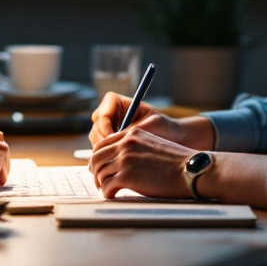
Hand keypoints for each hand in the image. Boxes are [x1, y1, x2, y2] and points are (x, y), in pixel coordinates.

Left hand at [87, 127, 193, 199]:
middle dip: (95, 171)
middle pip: (96, 157)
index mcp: (132, 134)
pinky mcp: (127, 176)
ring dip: (101, 183)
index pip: (102, 143)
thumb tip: (119, 162)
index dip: (97, 157)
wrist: (191, 170)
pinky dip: (107, 193)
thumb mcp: (152, 145)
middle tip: (98, 181)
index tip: (98, 167)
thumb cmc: (176, 162)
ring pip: (100, 172)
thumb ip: (135, 148)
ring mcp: (125, 160)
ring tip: (107, 190)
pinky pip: (107, 186)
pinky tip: (113, 195)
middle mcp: (126, 144)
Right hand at [89, 92, 214, 149]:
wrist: (170, 139)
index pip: (103, 113)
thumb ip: (131, 130)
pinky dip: (106, 155)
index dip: (105, 126)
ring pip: (96, 138)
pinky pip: (101, 148)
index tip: (115, 137)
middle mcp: (108, 113)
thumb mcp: (150, 125)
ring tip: (117, 158)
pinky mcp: (109, 140)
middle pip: (96, 126)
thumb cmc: (164, 127)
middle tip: (114, 152)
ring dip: (104, 150)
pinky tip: (117, 163)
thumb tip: (116, 137)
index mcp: (116, 102)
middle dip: (103, 140)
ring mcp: (107, 126)